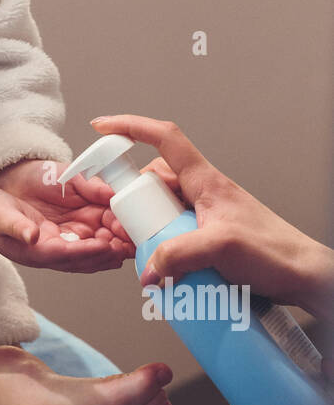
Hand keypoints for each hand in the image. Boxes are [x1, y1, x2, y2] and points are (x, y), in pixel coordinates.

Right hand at [0, 160, 133, 271]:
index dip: (87, 251)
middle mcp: (50, 253)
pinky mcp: (62, 236)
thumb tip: (32, 235)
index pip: (66, 255)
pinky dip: (106, 240)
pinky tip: (120, 235)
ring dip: (112, 249)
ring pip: (91, 253)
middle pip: (86, 258)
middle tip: (129, 243)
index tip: (106, 245)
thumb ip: (16, 227)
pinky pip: (88, 242)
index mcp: (35, 252)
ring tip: (131, 242)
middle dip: (108, 252)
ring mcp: (58, 245)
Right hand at [87, 116, 333, 366]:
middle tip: (127, 227)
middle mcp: (202, 194)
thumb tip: (147, 268)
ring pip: (160, 212)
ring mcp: (204, 217)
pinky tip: (166, 271)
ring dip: (148, 230)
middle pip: (153, 183)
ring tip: (148, 254)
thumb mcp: (222, 247)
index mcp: (205, 181)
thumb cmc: (277, 252)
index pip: (164, 139)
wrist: (303, 277)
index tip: (103, 128)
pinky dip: (163, 251)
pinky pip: (173, 237)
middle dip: (133, 202)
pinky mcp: (207, 240)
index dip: (131, 127)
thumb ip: (178, 254)